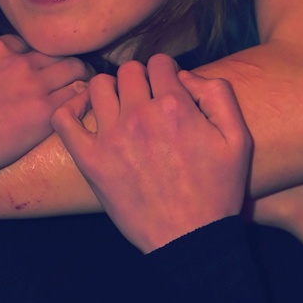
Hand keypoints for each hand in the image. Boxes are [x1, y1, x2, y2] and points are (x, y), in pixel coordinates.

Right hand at [0, 22, 89, 169]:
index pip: (23, 44)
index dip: (28, 54)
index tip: (32, 64)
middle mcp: (19, 63)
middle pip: (53, 53)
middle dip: (62, 57)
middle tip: (70, 68)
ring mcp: (34, 88)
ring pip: (73, 69)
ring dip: (80, 72)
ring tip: (85, 80)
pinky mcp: (44, 115)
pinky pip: (77, 98)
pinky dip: (84, 95)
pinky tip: (86, 98)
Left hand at [51, 54, 251, 252]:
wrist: (190, 239)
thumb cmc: (217, 192)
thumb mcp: (238, 139)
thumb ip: (218, 94)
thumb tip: (185, 76)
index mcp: (176, 107)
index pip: (159, 62)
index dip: (165, 72)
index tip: (166, 88)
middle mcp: (141, 115)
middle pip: (128, 70)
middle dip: (139, 79)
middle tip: (145, 100)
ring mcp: (111, 137)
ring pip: (97, 86)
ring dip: (109, 91)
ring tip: (119, 108)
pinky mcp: (90, 160)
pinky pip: (64, 119)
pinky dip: (70, 110)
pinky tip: (85, 116)